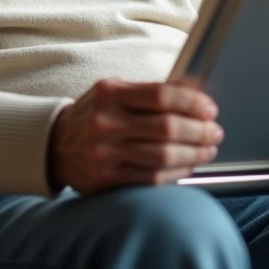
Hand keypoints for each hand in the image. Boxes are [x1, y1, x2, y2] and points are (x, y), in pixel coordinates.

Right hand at [48, 78, 223, 194]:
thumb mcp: (114, 92)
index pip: (161, 96)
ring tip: (207, 149)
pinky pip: (150, 178)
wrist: (54, 145)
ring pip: (162, 156)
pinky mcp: (104, 178)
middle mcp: (105, 122)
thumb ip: (149, 92)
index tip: (209, 108)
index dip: (192, 102)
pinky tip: (187, 165)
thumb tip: (194, 90)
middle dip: (199, 131)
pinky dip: (175, 172)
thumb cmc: (94, 114)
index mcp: (110, 93)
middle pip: (166, 128)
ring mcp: (104, 152)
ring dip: (193, 153)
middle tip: (215, 132)